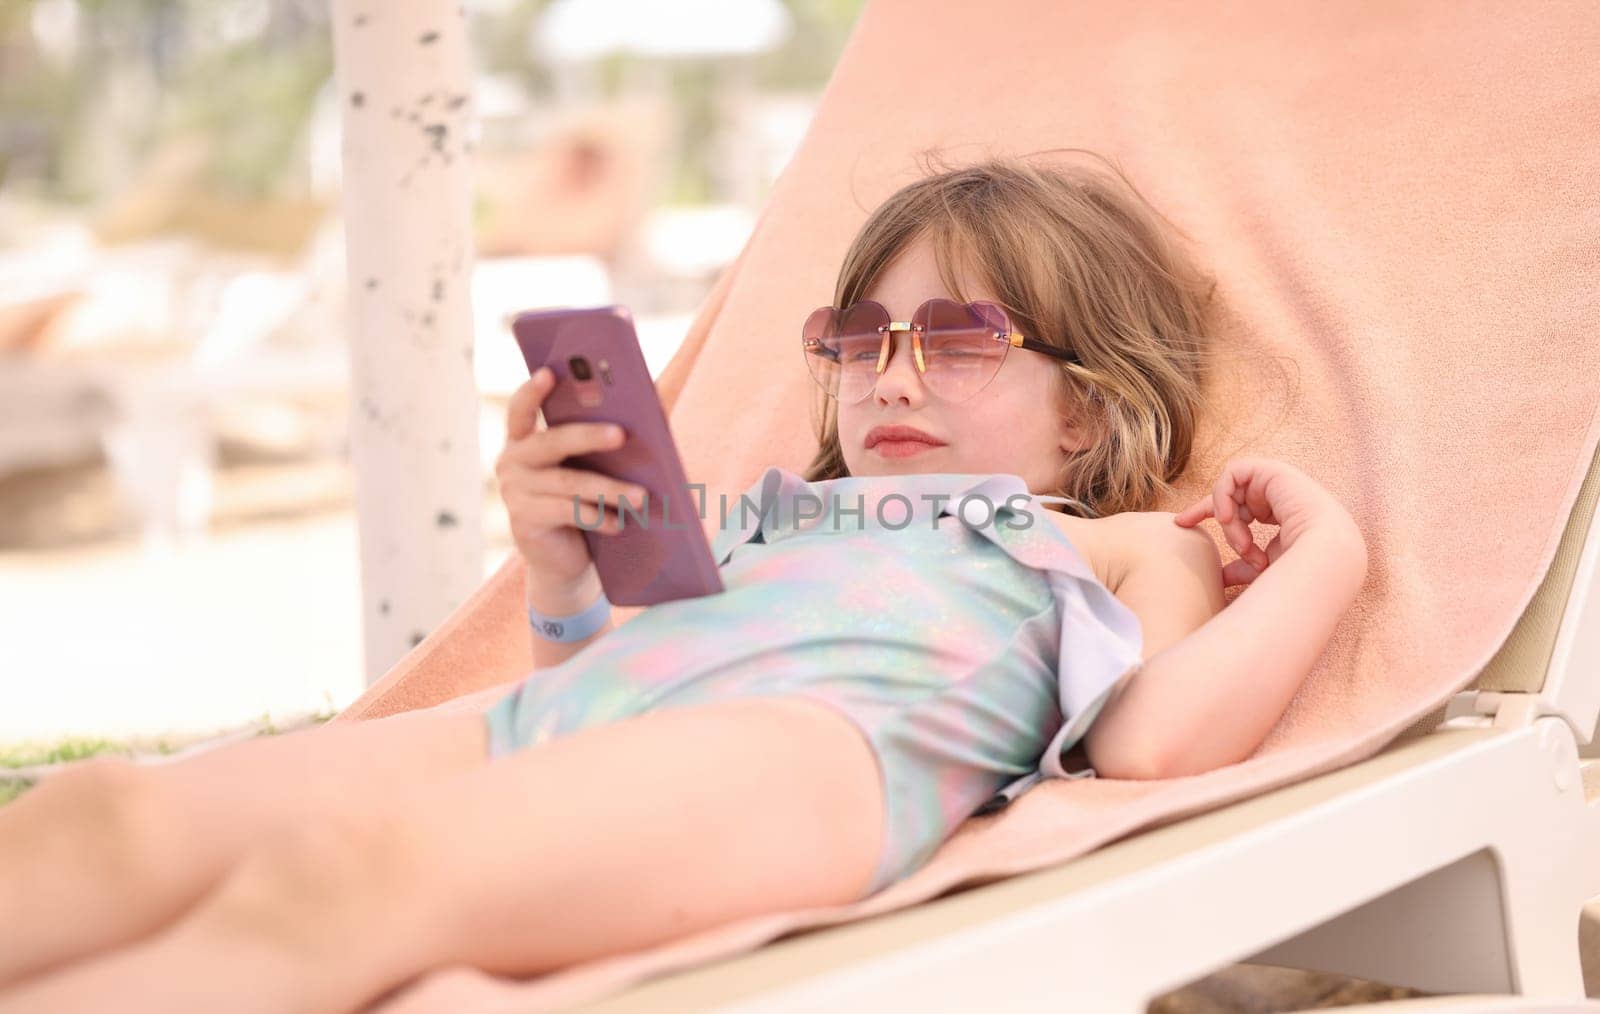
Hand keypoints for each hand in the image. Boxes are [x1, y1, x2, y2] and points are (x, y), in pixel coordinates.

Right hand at [494, 367, 650, 591]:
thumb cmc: (581, 500)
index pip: (520, 409)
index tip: (550, 373)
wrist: (563, 557)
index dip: (531, 392)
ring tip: (640, 495)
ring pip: (568, 483)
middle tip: (621, 434)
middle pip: (552, 442)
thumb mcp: (587, 467)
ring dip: (608, 489)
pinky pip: (566, 513)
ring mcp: (514, 493)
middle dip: (588, 436)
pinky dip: (597, 517)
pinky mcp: (524, 521)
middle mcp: (512, 462)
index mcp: (524, 440)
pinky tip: (619, 523)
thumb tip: (645, 403)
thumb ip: (600, 439)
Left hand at [1172, 456, 1357, 587]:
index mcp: (1282, 515)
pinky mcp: (1274, 471)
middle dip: (1209, 513)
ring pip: (1231, 491)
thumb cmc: (1302, 572)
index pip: (1239, 509)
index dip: (1206, 513)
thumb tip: (1219, 577)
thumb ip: (1242, 568)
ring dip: (1228, 519)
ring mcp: (1279, 482)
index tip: (1181, 523)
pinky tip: (1229, 517)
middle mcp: (1280, 496)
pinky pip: (1234, 472)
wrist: (1327, 560)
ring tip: (1243, 544)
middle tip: (1201, 531)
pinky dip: (1223, 494)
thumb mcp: (1264, 570)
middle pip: (1230, 496)